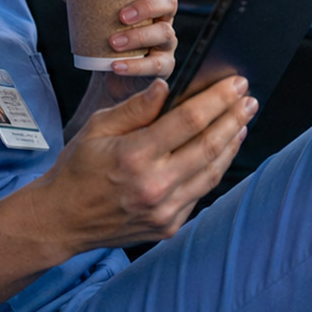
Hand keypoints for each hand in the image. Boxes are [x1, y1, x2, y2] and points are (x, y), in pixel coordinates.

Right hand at [32, 75, 254, 251]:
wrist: (62, 220)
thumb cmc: (78, 169)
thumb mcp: (98, 128)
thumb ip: (136, 108)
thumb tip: (168, 87)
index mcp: (135, 156)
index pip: (189, 121)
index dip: (217, 100)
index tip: (236, 84)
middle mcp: (154, 186)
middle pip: (209, 146)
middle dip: (233, 118)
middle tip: (249, 100)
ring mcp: (164, 211)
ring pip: (212, 173)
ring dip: (231, 144)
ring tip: (242, 122)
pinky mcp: (168, 226)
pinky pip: (200, 193)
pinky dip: (214, 169)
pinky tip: (221, 152)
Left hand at [51, 0, 178, 78]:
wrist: (109, 74)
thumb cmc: (108, 35)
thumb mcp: (95, 15)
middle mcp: (164, 18)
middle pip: (169, 4)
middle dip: (147, 7)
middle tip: (121, 16)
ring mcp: (166, 42)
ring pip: (164, 34)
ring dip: (138, 37)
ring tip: (113, 42)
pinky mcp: (162, 66)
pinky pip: (155, 66)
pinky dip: (135, 66)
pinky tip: (117, 66)